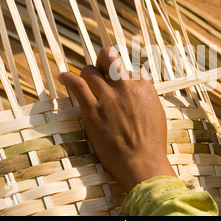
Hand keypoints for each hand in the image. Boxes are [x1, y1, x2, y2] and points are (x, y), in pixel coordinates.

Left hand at [59, 46, 175, 191]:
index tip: (118, 80)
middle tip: (100, 69)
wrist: (141, 161)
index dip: (122, 73)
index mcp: (143, 86)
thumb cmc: (152, 143)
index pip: (129, 67)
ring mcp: (107, 96)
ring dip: (86, 74)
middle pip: (109, 58)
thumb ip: (146, 96)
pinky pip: (76, 84)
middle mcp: (125, 86)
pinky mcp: (92, 108)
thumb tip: (140, 87)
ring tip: (83, 79)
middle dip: (103, 60)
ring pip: (89, 70)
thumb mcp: (157, 112)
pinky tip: (63, 77)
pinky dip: (67, 78)